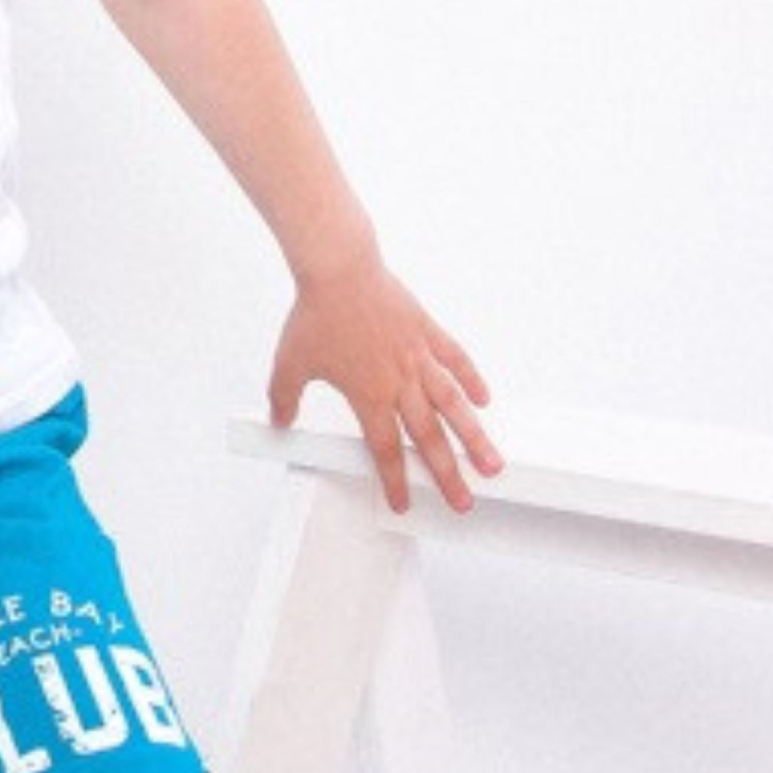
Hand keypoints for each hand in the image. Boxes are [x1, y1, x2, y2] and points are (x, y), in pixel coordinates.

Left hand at [267, 257, 501, 514]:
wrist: (339, 269)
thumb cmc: (315, 314)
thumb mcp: (289, 363)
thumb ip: (285, 398)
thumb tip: (279, 422)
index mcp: (368, 395)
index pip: (384, 450)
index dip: (394, 480)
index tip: (403, 503)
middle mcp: (399, 381)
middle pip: (428, 438)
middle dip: (447, 474)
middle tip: (464, 501)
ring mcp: (417, 356)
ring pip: (452, 405)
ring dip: (474, 437)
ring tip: (493, 463)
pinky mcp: (426, 330)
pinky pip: (455, 358)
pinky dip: (471, 379)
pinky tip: (484, 399)